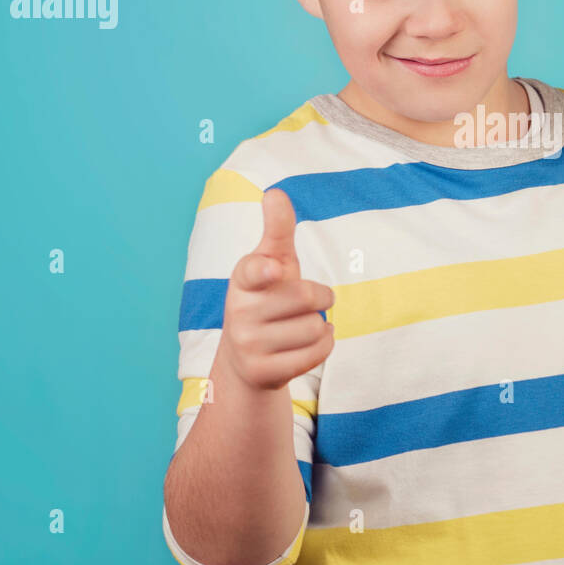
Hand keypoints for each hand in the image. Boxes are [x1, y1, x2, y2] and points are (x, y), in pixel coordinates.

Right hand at [218, 187, 335, 392]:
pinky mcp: (263, 372)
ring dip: (320, 325)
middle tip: (309, 301)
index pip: (252, 271)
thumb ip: (277, 230)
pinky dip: (324, 344)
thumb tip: (274, 192)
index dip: (266, 270)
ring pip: (315, 327)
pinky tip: (309, 342)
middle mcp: (239, 312)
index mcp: (242, 279)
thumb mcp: (271, 262)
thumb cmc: (267, 297)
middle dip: (320, 296)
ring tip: (300, 326)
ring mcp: (248, 345)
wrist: (246, 358)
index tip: (274, 269)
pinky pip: (317, 353)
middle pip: (306, 296)